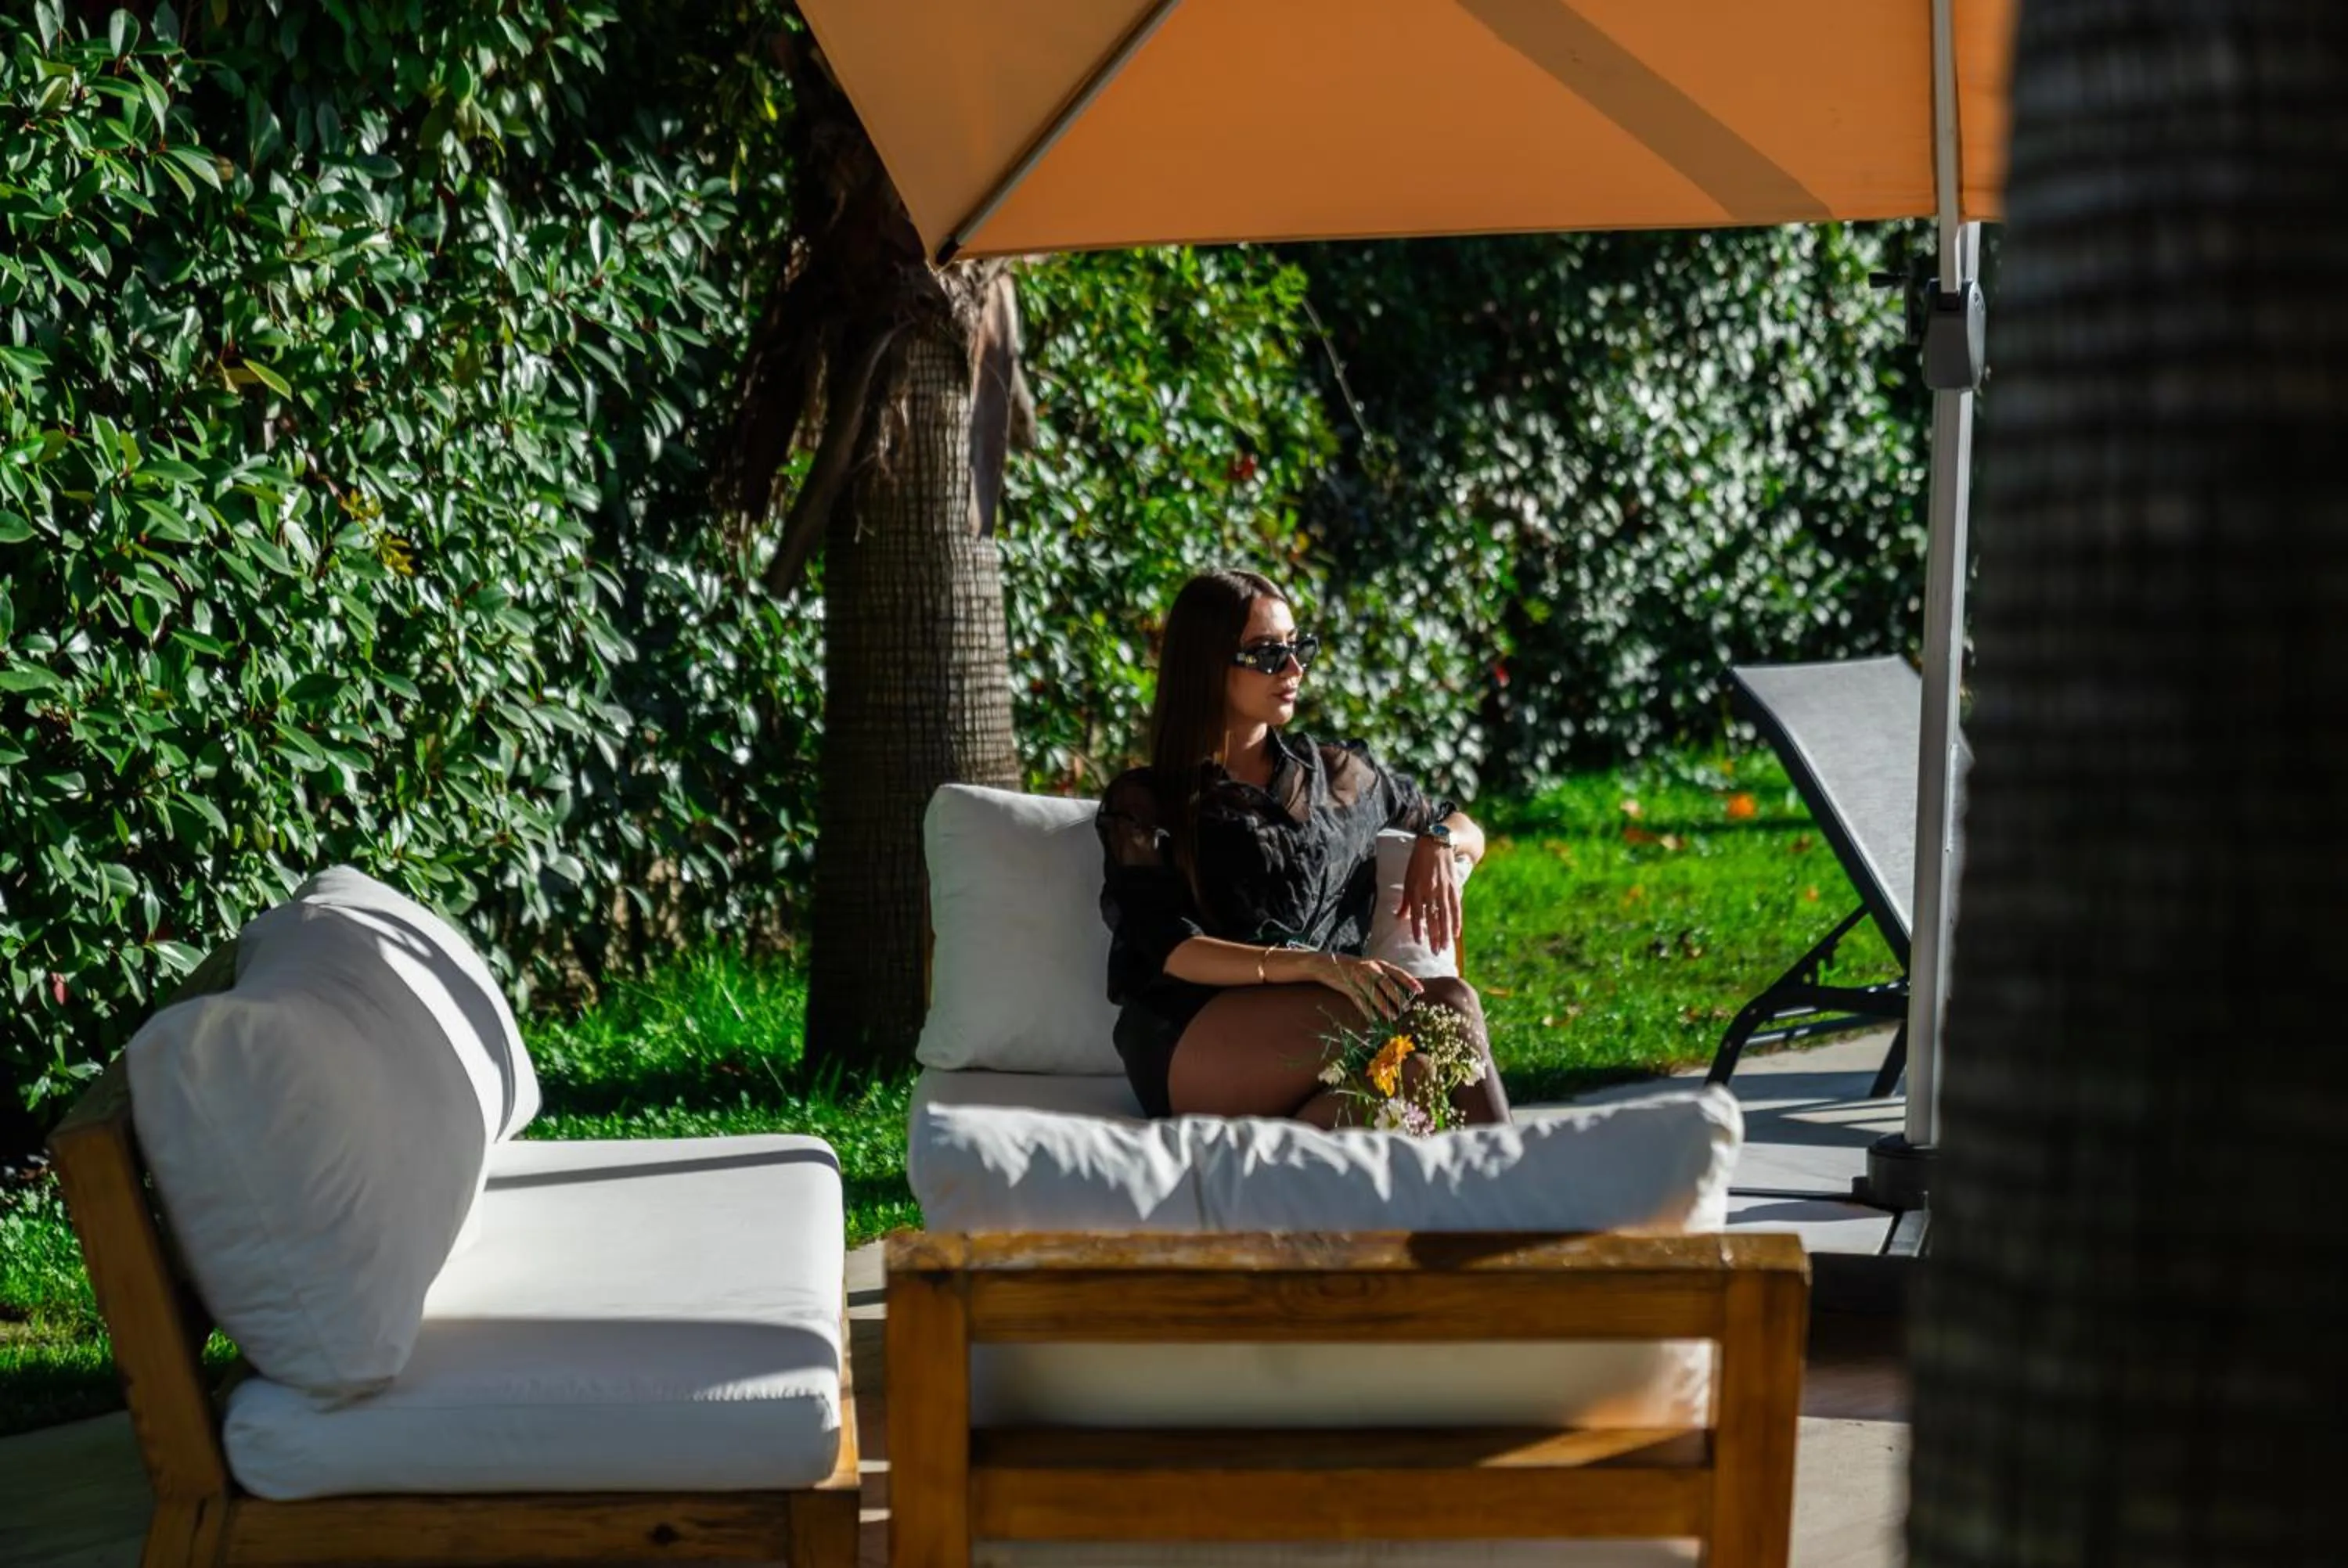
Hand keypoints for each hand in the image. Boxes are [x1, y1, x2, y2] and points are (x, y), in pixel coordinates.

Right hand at [1309, 952, 1423, 1021]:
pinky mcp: (1347, 985)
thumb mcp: (1369, 967)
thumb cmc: (1351, 967)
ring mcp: (1357, 976)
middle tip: (1408, 1008)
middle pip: (1387, 983)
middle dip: (1398, 996)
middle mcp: (1369, 968)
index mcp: (1378, 963)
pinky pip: (1359, 999)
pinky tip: (1374, 1019)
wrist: (1324, 962)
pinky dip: (1367, 1010)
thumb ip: (1383, 976)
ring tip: (1394, 1017)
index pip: (1397, 972)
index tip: (1421, 991)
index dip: (1410, 981)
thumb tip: (1401, 991)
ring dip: (1385, 1006)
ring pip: (1374, 992)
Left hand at [1398, 835, 1464, 953]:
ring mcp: (1443, 890)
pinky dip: (1456, 921)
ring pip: (1445, 916)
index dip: (1417, 927)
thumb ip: (1405, 901)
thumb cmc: (1418, 863)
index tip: (1419, 941)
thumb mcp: (1408, 879)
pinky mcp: (1454, 887)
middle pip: (1432, 918)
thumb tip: (1399, 917)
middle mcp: (1430, 891)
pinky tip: (1456, 933)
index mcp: (1416, 889)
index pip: (1416, 913)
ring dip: (1445, 933)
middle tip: (1435, 951)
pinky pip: (1456, 908)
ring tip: (1445, 947)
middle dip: (1434, 936)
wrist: (1436, 844)